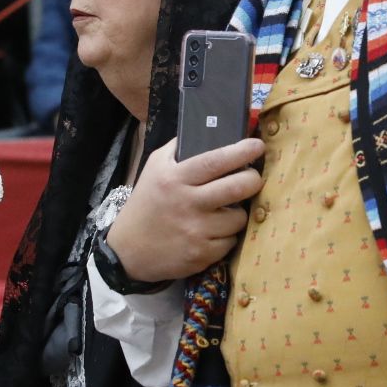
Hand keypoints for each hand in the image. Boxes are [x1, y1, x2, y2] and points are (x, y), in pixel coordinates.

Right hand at [106, 138, 262, 283]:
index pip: (215, 161)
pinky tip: (213, 232)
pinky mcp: (201, 254)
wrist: (128, 250)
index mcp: (175, 178)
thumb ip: (179, 149)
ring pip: (239, 217)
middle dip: (253, 180)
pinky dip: (226, 236)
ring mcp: (195, 231)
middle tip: (252, 178)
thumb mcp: (155, 168)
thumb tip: (212, 132)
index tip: (257, 146)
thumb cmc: (147, 203)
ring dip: (237, 213)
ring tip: (224, 211)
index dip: (241, 152)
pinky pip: (230, 241)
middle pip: (237, 188)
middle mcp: (187, 203)